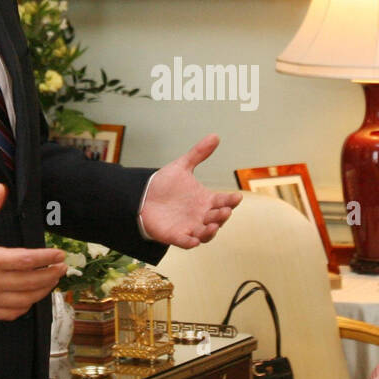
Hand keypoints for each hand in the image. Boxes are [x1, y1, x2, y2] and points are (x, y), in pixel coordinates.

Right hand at [0, 184, 65, 319]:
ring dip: (43, 291)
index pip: (26, 260)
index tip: (59, 254)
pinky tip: (32, 297)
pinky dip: (25, 307)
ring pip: (24, 300)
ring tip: (52, 281)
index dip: (47, 258)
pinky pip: (11, 313)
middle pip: (31, 282)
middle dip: (51, 275)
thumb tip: (1, 188)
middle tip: (62, 267)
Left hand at [139, 134, 241, 248]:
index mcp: (206, 200)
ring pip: (206, 233)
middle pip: (217, 218)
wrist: (142, 197)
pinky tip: (194, 240)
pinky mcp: (176, 235)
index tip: (236, 197)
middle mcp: (201, 215)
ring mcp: (190, 226)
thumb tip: (215, 136)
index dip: (231, 200)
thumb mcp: (182, 166)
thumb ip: (198, 153)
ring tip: (212, 226)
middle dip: (222, 216)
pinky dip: (191, 242)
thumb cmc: (165, 184)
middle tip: (224, 210)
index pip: (223, 201)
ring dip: (210, 231)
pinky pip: (186, 242)